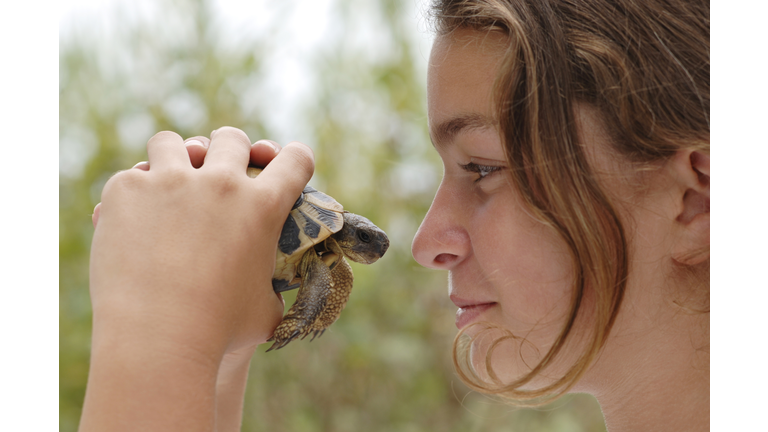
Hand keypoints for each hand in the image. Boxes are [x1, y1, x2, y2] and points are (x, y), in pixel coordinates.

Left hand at [82, 127, 313, 430]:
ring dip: (175, 158)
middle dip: (228, 151)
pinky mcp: (127, 190)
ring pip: (174, 142)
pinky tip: (132, 218)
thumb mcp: (265, 310)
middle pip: (231, 139)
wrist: (158, 340)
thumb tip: (274, 293)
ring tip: (169, 182)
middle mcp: (222, 183)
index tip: (283, 167)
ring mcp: (171, 181)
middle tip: (218, 173)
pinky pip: (133, 175)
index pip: (296, 158)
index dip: (295, 160)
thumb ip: (271, 287)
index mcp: (264, 206)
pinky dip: (134, 194)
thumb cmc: (220, 332)